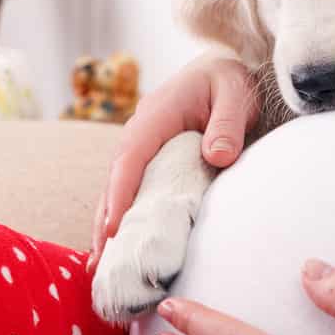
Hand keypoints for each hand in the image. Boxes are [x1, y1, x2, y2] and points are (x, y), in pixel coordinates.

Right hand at [86, 51, 256, 270]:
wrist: (226, 69)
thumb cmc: (230, 83)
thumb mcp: (235, 97)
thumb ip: (227, 125)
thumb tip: (216, 157)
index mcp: (155, 116)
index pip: (131, 158)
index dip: (120, 194)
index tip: (114, 228)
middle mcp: (139, 131)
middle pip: (115, 180)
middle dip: (105, 220)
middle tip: (99, 262)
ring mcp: (141, 146)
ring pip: (117, 188)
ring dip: (107, 223)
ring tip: (99, 265)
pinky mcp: (149, 159)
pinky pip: (131, 189)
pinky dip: (122, 215)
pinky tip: (118, 245)